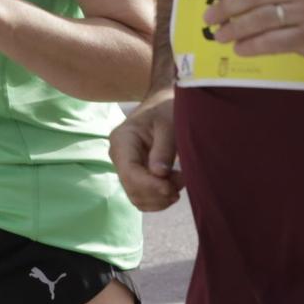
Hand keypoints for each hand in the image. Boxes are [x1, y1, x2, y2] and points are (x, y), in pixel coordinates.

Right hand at [110, 93, 181, 210]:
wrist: (163, 104)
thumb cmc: (166, 109)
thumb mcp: (169, 123)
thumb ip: (164, 148)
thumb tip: (159, 175)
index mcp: (122, 140)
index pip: (130, 172)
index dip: (150, 186)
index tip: (172, 189)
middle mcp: (119, 157)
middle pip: (132, 189)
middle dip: (158, 193)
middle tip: (184, 180)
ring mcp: (126, 168)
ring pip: (138, 197)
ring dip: (160, 198)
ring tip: (181, 181)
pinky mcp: (136, 176)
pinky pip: (143, 197)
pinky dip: (159, 199)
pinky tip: (174, 186)